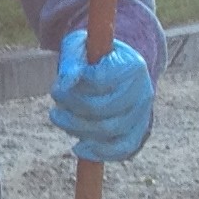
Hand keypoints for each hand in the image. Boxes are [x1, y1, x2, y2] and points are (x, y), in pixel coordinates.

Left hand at [51, 28, 152, 162]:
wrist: (115, 67)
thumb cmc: (92, 55)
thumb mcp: (79, 46)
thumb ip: (72, 60)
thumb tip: (66, 82)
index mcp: (132, 65)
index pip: (100, 81)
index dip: (75, 87)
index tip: (58, 85)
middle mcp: (143, 91)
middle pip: (104, 108)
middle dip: (72, 107)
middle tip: (55, 99)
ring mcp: (143, 114)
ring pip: (109, 130)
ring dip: (77, 127)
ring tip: (59, 116)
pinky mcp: (138, 132)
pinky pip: (122, 149)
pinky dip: (100, 152)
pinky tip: (79, 147)